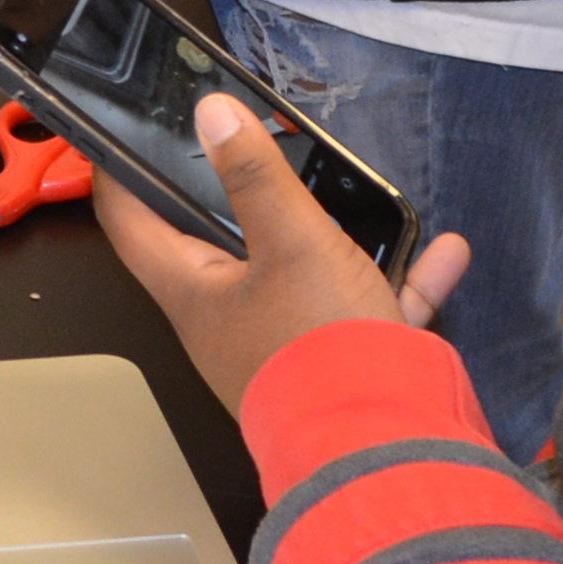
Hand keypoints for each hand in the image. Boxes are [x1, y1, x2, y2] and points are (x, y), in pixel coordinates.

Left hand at [91, 95, 473, 419]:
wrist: (384, 449)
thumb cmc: (319, 350)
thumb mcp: (290, 242)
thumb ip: (254, 175)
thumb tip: (210, 114)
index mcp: (194, 292)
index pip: (129, 220)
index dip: (119, 170)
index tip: (120, 130)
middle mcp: (231, 320)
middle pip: (218, 243)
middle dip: (238, 194)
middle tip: (252, 141)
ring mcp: (286, 343)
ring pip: (303, 271)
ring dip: (332, 232)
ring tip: (353, 190)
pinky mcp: (342, 362)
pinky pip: (370, 306)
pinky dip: (403, 277)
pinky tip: (443, 250)